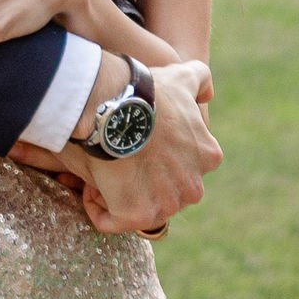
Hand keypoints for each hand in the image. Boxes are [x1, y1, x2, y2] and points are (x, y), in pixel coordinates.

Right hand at [73, 61, 218, 236]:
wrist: (116, 104)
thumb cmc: (147, 91)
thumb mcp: (182, 77)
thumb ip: (201, 80)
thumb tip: (207, 94)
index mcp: (207, 158)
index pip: (182, 167)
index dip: (155, 156)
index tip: (135, 140)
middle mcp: (193, 187)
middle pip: (163, 192)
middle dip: (141, 180)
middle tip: (117, 156)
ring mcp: (166, 205)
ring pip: (138, 207)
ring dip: (119, 193)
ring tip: (102, 168)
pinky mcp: (137, 216)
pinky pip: (111, 221)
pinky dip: (97, 207)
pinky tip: (90, 185)